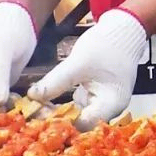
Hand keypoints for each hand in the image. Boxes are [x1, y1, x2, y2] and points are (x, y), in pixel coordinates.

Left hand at [28, 9, 148, 127]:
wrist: (122, 30)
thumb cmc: (106, 45)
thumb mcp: (78, 62)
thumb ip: (56, 81)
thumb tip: (32, 96)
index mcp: (111, 104)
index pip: (84, 125)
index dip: (62, 124)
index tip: (39, 118)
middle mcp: (110, 110)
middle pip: (81, 125)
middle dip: (58, 121)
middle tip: (34, 116)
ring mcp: (103, 105)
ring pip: (78, 117)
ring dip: (59, 115)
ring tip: (36, 111)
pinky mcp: (96, 98)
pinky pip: (78, 108)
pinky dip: (64, 106)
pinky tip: (46, 104)